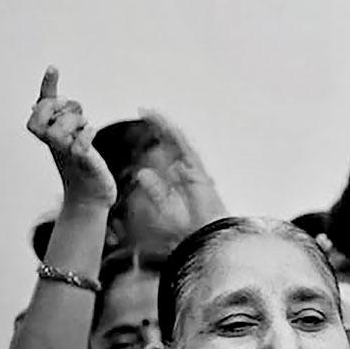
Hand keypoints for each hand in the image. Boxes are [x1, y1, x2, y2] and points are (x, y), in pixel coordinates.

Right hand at [26, 67, 115, 207]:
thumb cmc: (82, 165)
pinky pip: (78, 144)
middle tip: (77, 113)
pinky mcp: (82, 162)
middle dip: (62, 106)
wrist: (91, 196)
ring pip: (60, 127)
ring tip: (86, 128)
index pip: (41, 106)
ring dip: (76, 121)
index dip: (47, 86)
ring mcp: (66, 153)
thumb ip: (62, 120)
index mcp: (50, 135)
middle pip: (44, 114)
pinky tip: (92, 136)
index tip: (54, 67)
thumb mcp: (71, 138)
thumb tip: (43, 102)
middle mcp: (54, 143)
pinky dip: (86, 134)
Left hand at [127, 108, 227, 243]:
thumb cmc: (191, 229)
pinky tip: (161, 123)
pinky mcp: (196, 169)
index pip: (169, 156)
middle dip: (159, 129)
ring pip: (178, 141)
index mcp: (184, 181)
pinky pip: (184, 147)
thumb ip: (155, 191)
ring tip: (149, 112)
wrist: (207, 236)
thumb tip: (142, 173)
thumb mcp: (164, 208)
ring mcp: (195, 169)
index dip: (158, 142)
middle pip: (173, 144)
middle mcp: (190, 172)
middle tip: (144, 113)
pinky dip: (172, 134)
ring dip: (163, 125)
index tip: (146, 132)